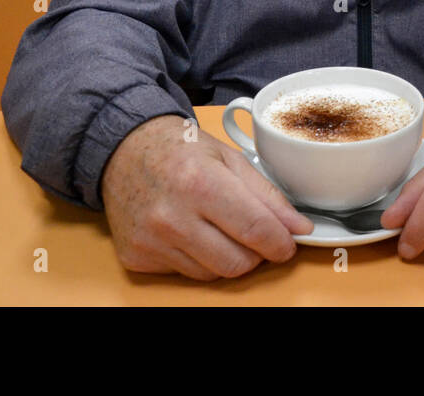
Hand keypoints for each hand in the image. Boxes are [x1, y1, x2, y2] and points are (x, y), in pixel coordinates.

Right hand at [100, 114, 313, 279]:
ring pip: (213, 274)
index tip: (289, 243)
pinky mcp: (137, 257)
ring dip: (228, 257)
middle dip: (257, 253)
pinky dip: (199, 259)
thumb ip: (268, 196)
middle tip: (256, 234)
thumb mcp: (230, 158)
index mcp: (200, 183)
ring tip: (220, 227)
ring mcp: (151, 241)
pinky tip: (192, 232)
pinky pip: (186, 274)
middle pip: (237, 263)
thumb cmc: (180, 149)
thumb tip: (299, 228)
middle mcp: (172, 217)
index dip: (281, 243)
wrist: (123, 150)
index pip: (255, 230)